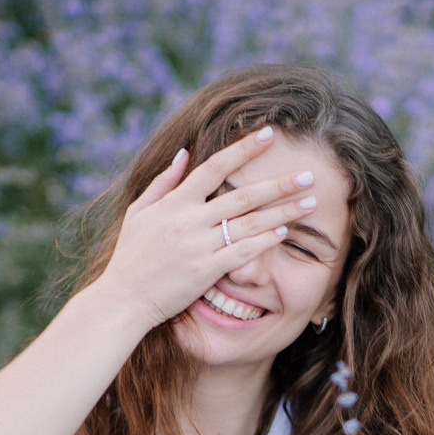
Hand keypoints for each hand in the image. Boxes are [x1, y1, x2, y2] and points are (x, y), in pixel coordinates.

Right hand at [96, 128, 317, 330]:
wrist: (124, 299)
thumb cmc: (131, 256)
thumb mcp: (140, 212)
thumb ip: (164, 182)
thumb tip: (185, 154)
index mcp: (174, 202)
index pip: (214, 166)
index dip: (243, 150)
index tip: (269, 135)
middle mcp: (188, 219)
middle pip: (242, 195)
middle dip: (278, 184)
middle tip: (309, 174)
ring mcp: (198, 245)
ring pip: (248, 223)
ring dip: (282, 212)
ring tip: (309, 202)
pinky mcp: (204, 271)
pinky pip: (240, 253)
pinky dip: (263, 242)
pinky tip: (285, 232)